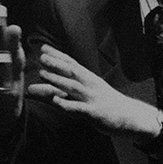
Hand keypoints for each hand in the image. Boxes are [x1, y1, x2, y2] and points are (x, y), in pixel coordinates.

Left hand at [27, 44, 158, 141]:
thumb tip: (33, 88)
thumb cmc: (103, 104)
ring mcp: (93, 98)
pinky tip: (56, 101)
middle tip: (41, 57)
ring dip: (58, 80)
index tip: (43, 47)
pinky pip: (79, 108)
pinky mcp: (94, 113)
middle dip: (56, 63)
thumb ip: (58, 91)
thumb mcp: (83, 94)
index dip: (58, 55)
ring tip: (42, 74)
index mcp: (89, 79)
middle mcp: (91, 86)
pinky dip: (67, 104)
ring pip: (73, 87)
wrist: (129, 116)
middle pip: (72, 72)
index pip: (72, 64)